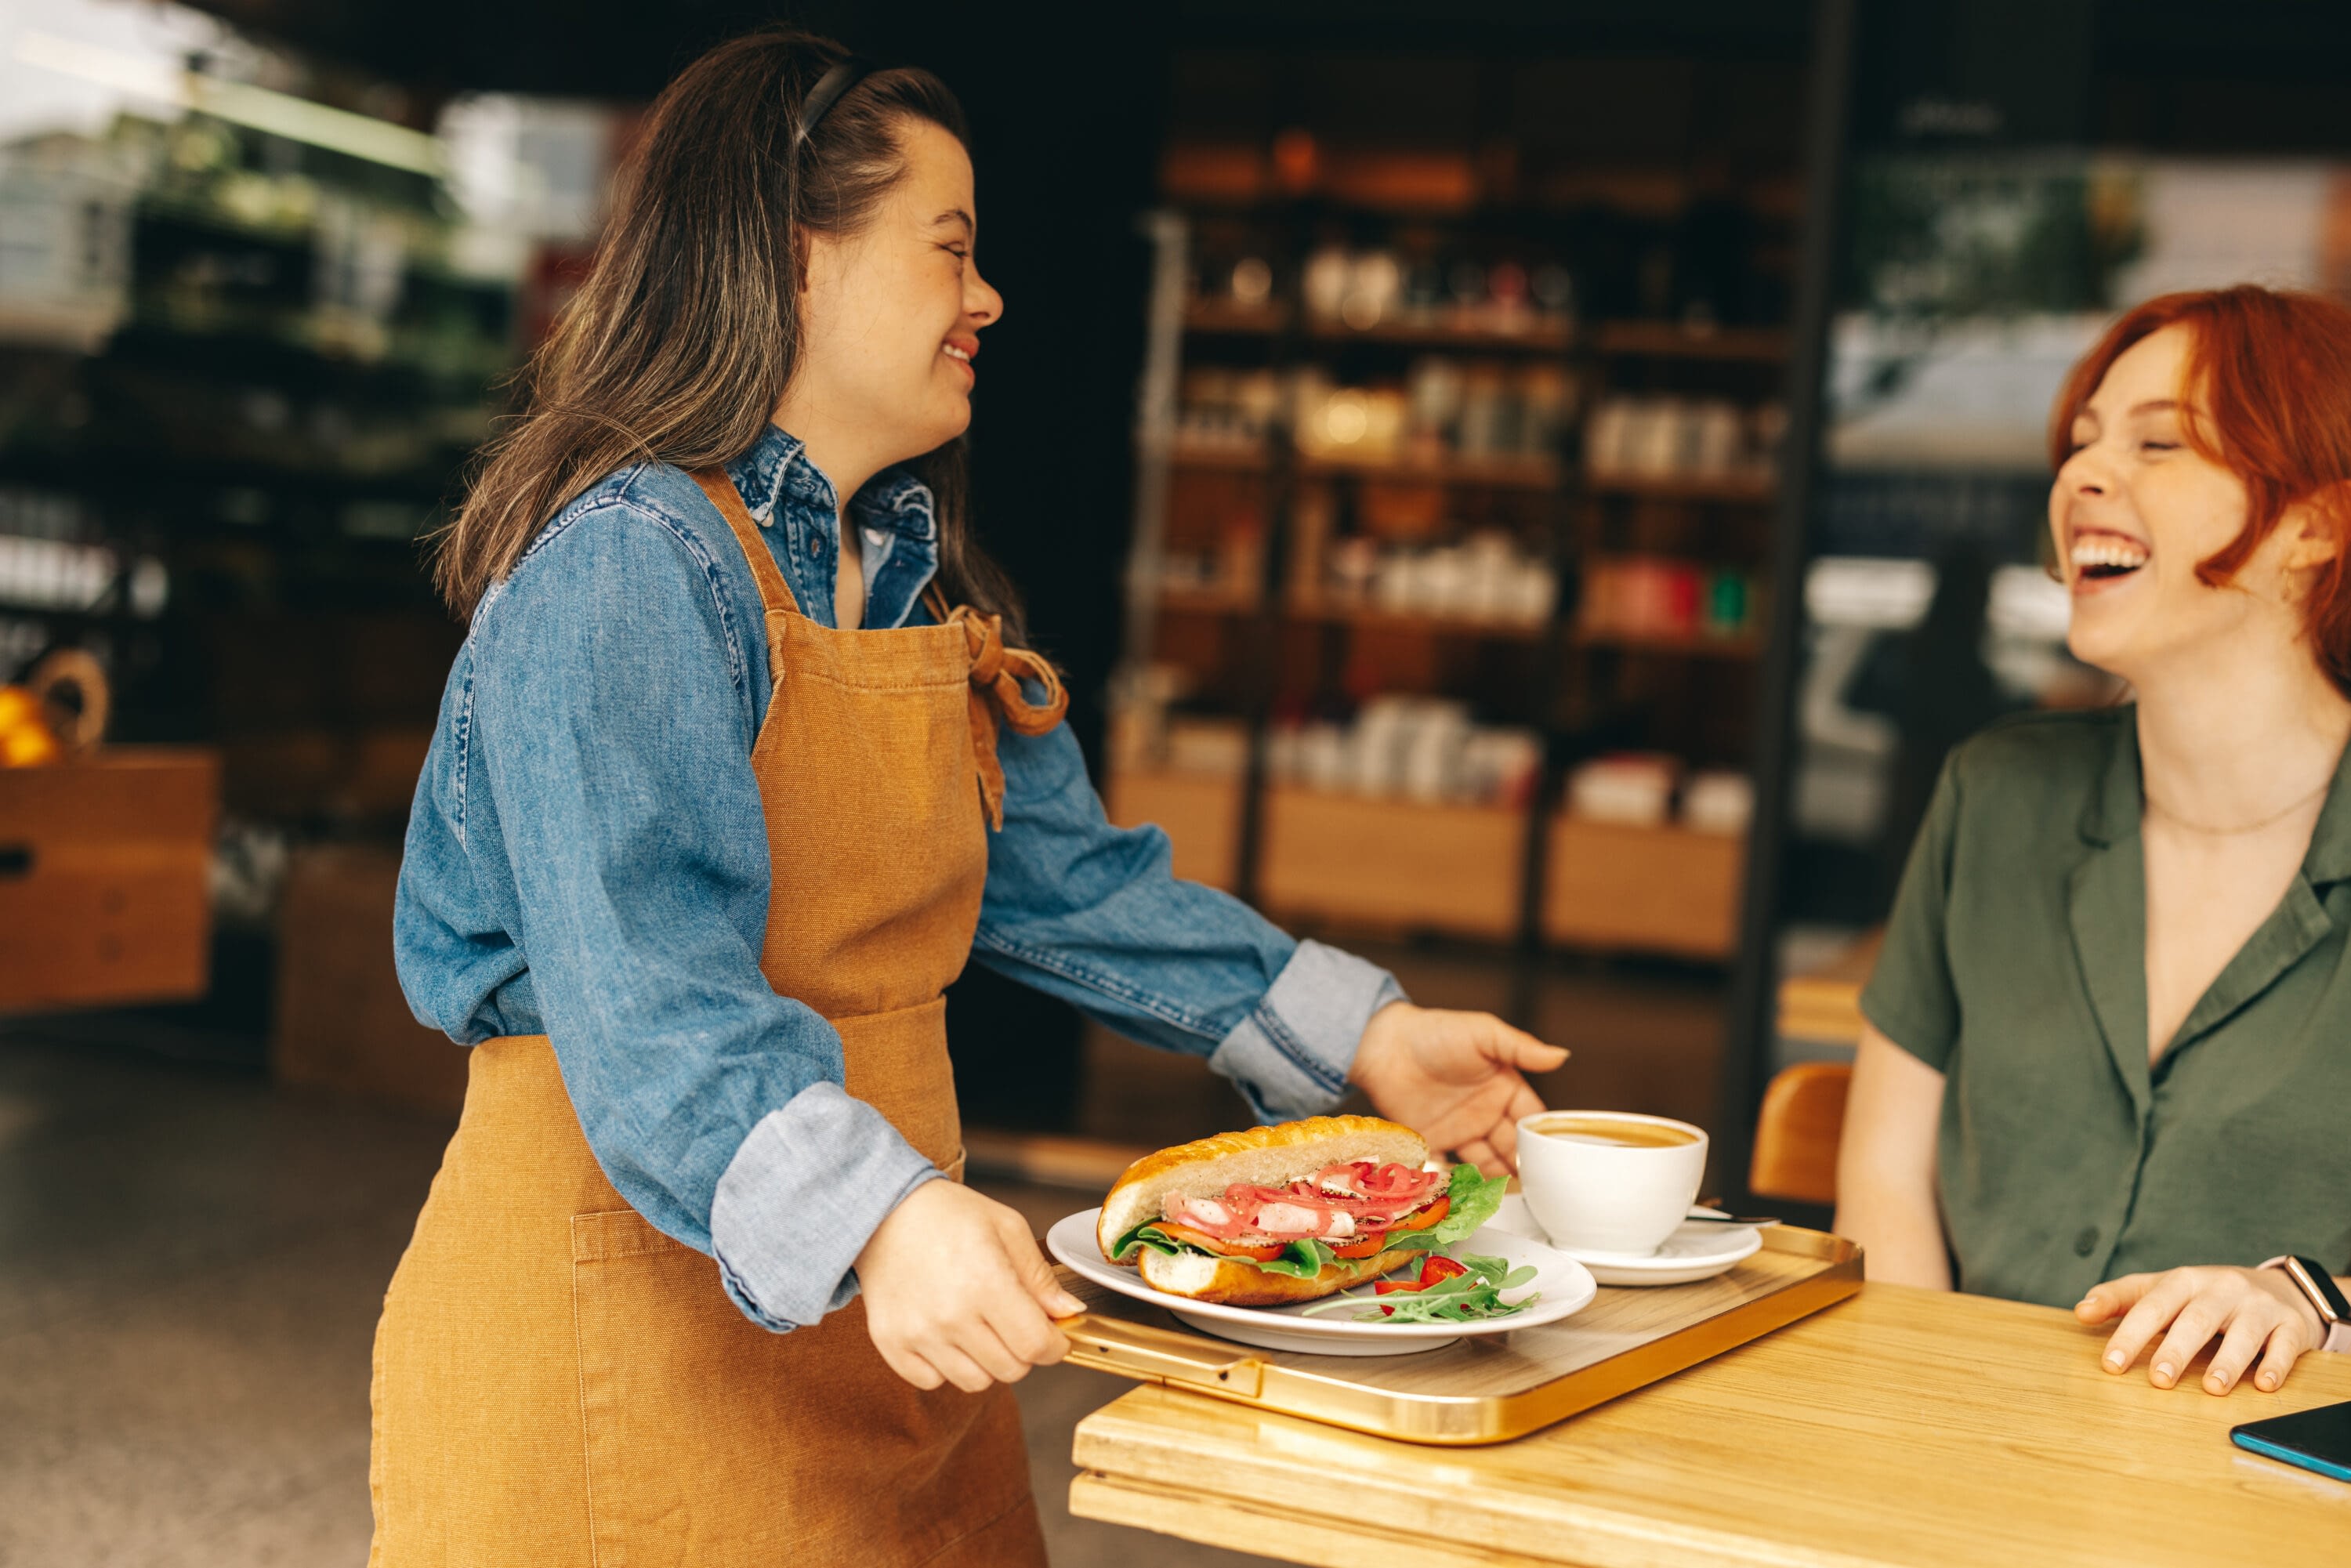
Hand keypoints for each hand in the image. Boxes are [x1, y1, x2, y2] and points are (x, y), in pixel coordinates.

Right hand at [854, 1179, 1083, 1392]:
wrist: (883, 1211)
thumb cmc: (948, 1214)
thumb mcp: (1006, 1228)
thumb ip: (1039, 1276)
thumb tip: (1068, 1312)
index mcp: (986, 1282)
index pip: (1036, 1345)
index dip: (1054, 1346)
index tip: (1053, 1337)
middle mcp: (951, 1315)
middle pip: (1011, 1370)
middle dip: (1022, 1351)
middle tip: (1012, 1323)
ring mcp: (918, 1333)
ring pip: (975, 1382)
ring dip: (986, 1361)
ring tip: (977, 1325)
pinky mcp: (891, 1344)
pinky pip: (933, 1382)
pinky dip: (945, 1366)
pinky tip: (945, 1333)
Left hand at [1348, 1002, 1567, 1175]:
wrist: (1383, 1046)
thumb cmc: (1436, 1033)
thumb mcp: (1484, 1034)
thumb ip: (1521, 1048)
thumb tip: (1561, 1055)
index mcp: (1505, 1087)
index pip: (1532, 1118)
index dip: (1544, 1138)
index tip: (1558, 1161)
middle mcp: (1486, 1113)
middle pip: (1513, 1146)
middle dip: (1525, 1166)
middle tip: (1538, 1191)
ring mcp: (1461, 1130)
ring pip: (1488, 1162)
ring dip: (1498, 1179)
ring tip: (1511, 1199)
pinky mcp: (1434, 1143)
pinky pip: (1453, 1169)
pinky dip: (1463, 1183)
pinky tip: (1474, 1197)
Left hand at [2075, 1265, 2324, 1394]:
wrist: (2276, 1287)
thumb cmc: (2204, 1295)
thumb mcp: (2162, 1289)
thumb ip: (2120, 1299)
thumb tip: (2080, 1312)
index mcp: (2184, 1281)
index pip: (2152, 1306)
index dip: (2130, 1334)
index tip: (2111, 1365)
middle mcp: (2221, 1289)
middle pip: (2196, 1319)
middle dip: (2176, 1350)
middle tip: (2158, 1380)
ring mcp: (2258, 1306)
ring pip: (2243, 1332)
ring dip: (2228, 1361)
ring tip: (2213, 1388)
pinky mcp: (2290, 1326)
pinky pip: (2285, 1345)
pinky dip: (2275, 1365)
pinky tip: (2263, 1385)